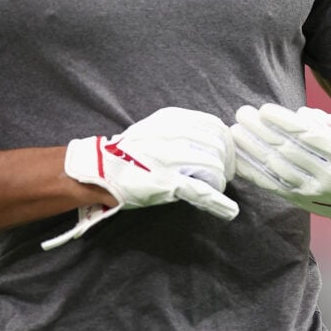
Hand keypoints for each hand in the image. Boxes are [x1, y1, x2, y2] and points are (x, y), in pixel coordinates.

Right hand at [42, 107, 238, 249]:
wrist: (100, 168)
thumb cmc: (129, 151)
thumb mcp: (155, 128)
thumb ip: (180, 130)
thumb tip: (210, 140)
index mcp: (172, 119)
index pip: (215, 126)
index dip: (226, 143)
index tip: (227, 154)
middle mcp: (174, 135)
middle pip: (218, 148)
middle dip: (226, 164)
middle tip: (224, 175)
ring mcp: (171, 159)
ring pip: (213, 169)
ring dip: (219, 181)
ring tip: (214, 188)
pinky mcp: (168, 182)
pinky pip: (201, 191)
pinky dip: (219, 202)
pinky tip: (229, 210)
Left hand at [231, 104, 330, 272]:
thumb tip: (300, 114)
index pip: (308, 138)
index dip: (283, 122)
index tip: (264, 108)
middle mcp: (329, 178)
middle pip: (287, 151)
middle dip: (260, 131)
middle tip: (242, 113)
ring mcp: (314, 194)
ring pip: (276, 169)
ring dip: (252, 149)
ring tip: (235, 131)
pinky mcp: (303, 202)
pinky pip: (273, 186)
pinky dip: (253, 172)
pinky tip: (239, 158)